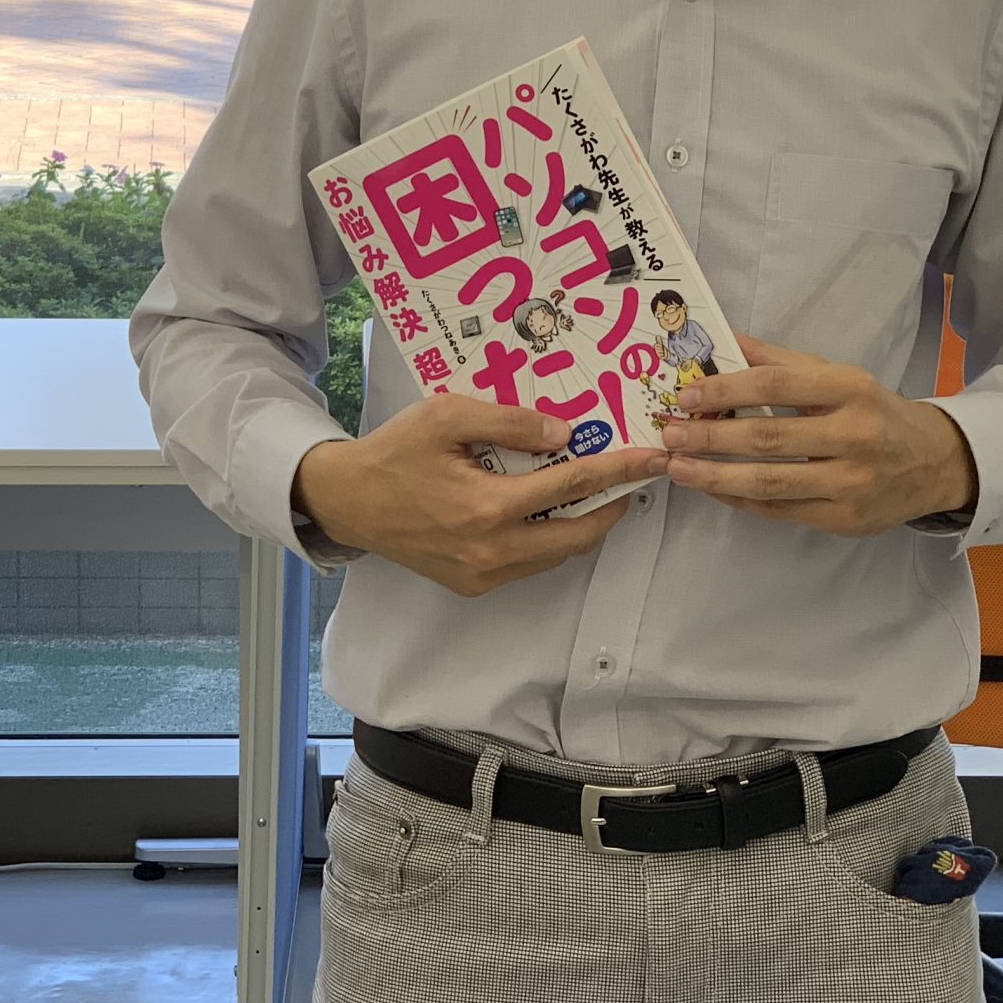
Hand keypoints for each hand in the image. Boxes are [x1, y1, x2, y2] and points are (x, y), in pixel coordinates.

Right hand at [293, 395, 654, 598]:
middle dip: (613, 506)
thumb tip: (564, 435)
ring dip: (583, 524)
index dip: (619, 470)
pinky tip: (549, 510)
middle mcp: (492, 551)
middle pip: (578, 535)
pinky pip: (531, 563)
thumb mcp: (446, 417)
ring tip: (595, 490)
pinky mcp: (474, 585)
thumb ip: (508, 423)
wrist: (349, 501)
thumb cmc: (396, 452)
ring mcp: (484, 575)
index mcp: (488, 507)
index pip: (572, 486)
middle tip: (631, 477)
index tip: (654, 457)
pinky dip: (551, 539)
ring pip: (557, 555)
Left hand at [659, 333, 979, 536]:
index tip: (687, 395)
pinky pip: (781, 510)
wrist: (933, 462)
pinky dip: (740, 500)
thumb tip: (723, 342)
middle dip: (711, 437)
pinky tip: (712, 489)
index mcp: (851, 389)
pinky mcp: (846, 519)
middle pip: (768, 438)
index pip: (776, 386)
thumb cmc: (873, 412)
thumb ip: (780, 362)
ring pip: (770, 482)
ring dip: (715, 476)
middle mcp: (855, 436)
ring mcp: (852, 483)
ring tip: (677, 467)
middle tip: (668, 434)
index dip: (726, 390)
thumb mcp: (835, 376)